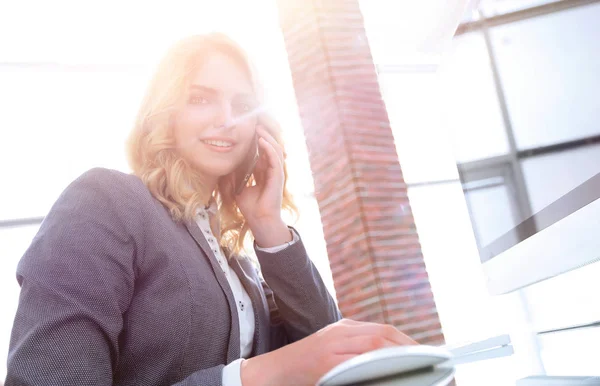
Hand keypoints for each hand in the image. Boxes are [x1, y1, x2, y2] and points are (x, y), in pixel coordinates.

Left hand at [235, 125, 290, 246]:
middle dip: (263, 134)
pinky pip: (275, 158)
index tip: (247, 128)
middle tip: (254, 122)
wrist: (258, 220)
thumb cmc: (249, 207)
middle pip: (270, 146)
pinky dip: (269, 148)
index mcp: (262, 172)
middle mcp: (271, 170)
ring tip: (258, 127)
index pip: (261, 151)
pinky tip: (261, 140)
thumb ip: (232, 176)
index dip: (255, 139)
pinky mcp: (278, 177)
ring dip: (267, 137)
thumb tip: (223, 165)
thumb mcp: (236, 187)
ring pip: (275, 149)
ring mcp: (276, 172)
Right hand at [241, 319, 416, 385]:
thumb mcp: (331, 350)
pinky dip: (378, 364)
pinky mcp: (325, 361)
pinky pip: (358, 360)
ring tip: (418, 367)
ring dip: (400, 354)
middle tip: (431, 360)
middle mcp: (339, 332)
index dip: (408, 341)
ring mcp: (332, 345)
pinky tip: (391, 373)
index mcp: (343, 328)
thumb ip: (355, 349)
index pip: (383, 330)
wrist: (272, 372)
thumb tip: (387, 357)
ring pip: (375, 344)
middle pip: (383, 334)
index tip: (426, 353)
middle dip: (410, 347)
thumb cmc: (303, 366)